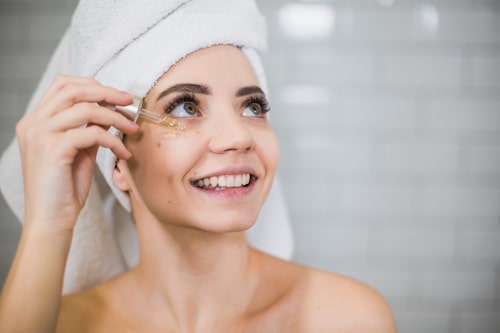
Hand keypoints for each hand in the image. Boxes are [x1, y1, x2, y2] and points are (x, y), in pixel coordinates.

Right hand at [16, 75, 138, 233]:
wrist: (51, 219)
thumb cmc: (64, 188)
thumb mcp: (78, 151)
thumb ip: (89, 129)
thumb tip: (110, 111)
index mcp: (35, 121)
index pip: (62, 85)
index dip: (92, 85)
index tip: (118, 95)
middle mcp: (32, 123)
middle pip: (73, 89)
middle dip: (107, 92)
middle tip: (130, 101)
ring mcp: (40, 134)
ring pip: (86, 109)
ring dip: (116, 117)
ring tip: (132, 128)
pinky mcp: (53, 149)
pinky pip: (92, 133)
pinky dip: (113, 140)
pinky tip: (123, 152)